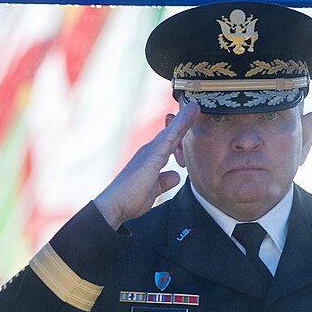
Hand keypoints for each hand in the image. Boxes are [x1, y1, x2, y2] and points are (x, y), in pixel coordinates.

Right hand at [94, 103, 198, 229]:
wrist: (115, 205)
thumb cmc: (130, 198)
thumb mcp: (154, 189)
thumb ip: (165, 180)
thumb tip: (175, 175)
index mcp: (151, 159)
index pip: (170, 142)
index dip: (181, 132)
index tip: (192, 121)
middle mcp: (150, 151)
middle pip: (171, 133)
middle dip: (184, 121)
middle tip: (196, 107)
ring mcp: (150, 151)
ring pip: (171, 131)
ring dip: (184, 118)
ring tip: (196, 106)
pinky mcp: (152, 155)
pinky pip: (169, 136)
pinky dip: (180, 124)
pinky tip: (189, 114)